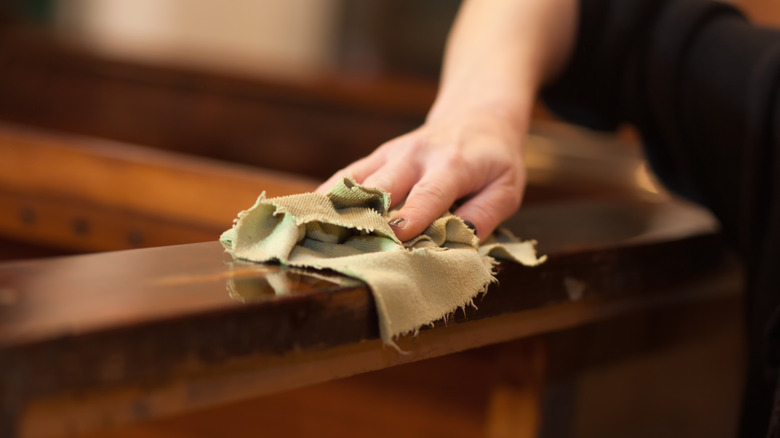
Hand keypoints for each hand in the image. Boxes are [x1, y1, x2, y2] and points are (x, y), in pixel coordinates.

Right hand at [316, 110, 526, 240]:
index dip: (410, 218)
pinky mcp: (376, 157)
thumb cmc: (494, 159)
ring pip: (356, 181)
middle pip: (382, 187)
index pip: (428, 195)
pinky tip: (305, 215)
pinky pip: (346, 177)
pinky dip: (326, 196)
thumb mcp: (507, 187)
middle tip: (345, 248)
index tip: (393, 240)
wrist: (477, 114)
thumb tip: (459, 243)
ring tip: (309, 235)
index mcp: (453, 164)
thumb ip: (486, 215)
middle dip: (364, 218)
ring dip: (336, 208)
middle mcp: (415, 156)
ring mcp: (390, 155)